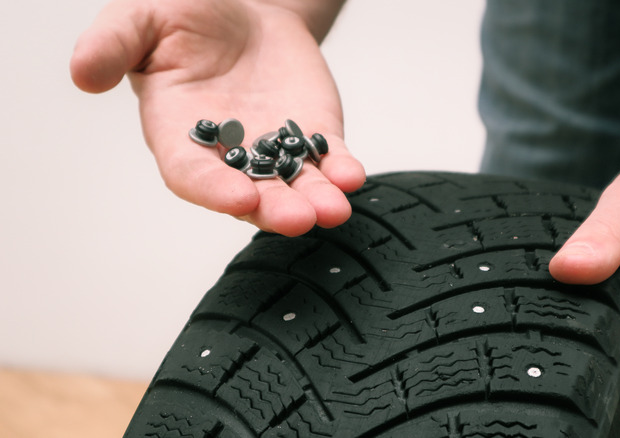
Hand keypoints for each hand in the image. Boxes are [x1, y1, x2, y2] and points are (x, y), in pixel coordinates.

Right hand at [70, 0, 364, 235]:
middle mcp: (229, 154)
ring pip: (295, 186)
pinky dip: (341, 171)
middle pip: (251, 194)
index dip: (214, 189)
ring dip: (315, 201)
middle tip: (297, 219)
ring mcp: (275, 148)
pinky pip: (329, 159)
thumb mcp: (139, 19)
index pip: (193, 174)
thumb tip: (83, 73)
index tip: (239, 199)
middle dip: (273, 208)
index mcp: (179, 136)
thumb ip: (114, 45)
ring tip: (334, 210)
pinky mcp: (312, 134)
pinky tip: (353, 177)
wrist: (242, 6)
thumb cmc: (181, 14)